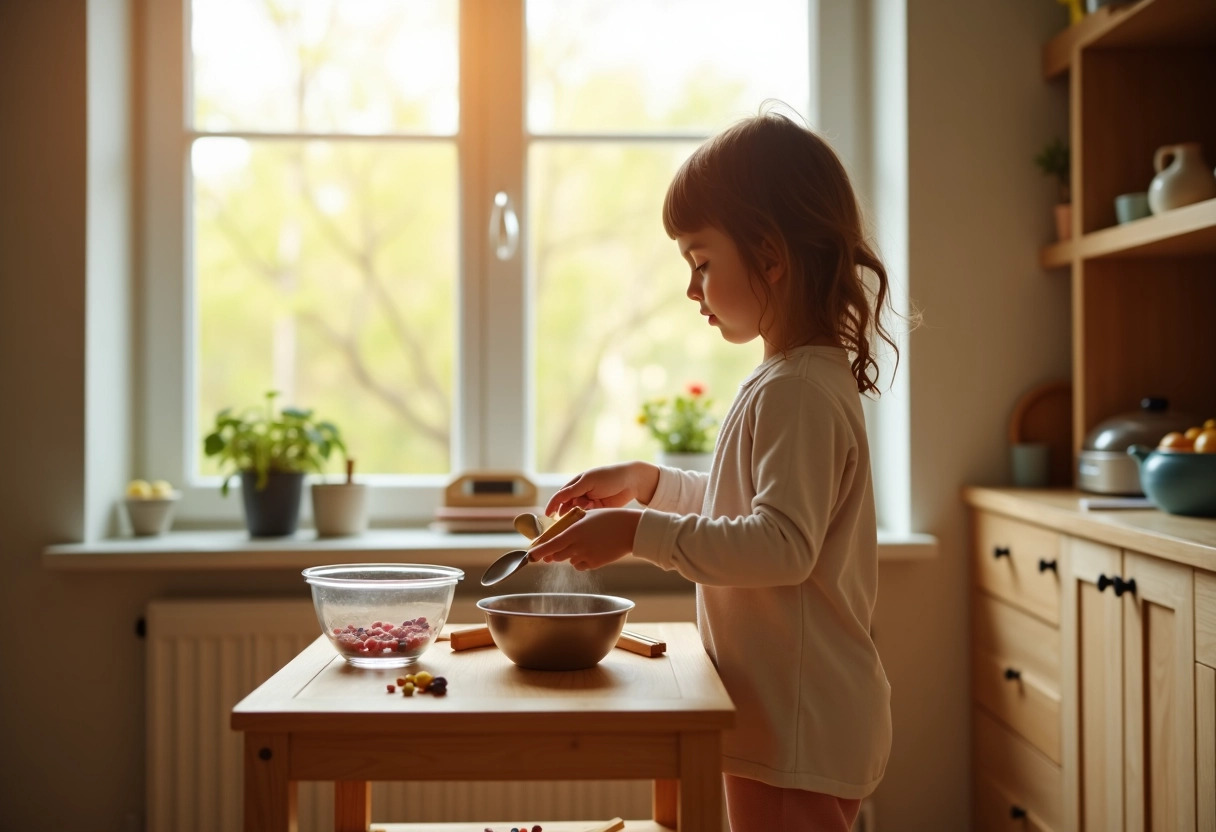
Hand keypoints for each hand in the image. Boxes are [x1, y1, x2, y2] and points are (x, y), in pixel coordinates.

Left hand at [528, 508, 641, 570]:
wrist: (630, 529)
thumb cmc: (609, 518)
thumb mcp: (587, 516)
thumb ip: (571, 525)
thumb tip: (558, 533)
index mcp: (574, 532)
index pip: (550, 545)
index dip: (538, 552)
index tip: (530, 556)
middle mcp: (577, 546)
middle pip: (556, 555)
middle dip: (552, 553)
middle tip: (552, 549)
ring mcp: (586, 556)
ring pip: (568, 560)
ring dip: (568, 555)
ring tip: (580, 544)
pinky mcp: (595, 564)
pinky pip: (580, 565)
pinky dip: (580, 560)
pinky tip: (589, 551)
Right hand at [545, 461, 659, 515]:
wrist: (631, 481)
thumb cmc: (609, 476)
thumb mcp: (588, 481)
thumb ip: (573, 490)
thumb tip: (557, 499)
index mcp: (577, 483)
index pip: (560, 496)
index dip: (553, 505)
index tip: (548, 515)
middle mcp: (581, 493)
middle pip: (568, 507)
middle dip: (566, 513)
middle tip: (568, 518)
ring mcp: (590, 502)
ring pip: (578, 513)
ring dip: (578, 514)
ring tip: (586, 511)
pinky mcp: (599, 510)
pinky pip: (588, 516)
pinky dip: (587, 517)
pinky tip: (591, 515)